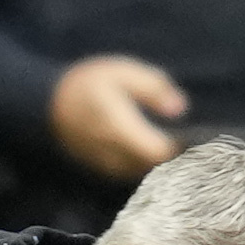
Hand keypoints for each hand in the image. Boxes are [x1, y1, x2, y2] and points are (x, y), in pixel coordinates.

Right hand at [50, 56, 184, 181]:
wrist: (50, 105)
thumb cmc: (89, 83)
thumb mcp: (122, 73)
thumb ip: (153, 88)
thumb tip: (180, 107)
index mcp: (119, 128)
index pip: (158, 152)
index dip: (179, 147)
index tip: (194, 134)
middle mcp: (113, 154)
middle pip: (155, 166)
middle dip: (172, 154)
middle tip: (189, 137)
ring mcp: (108, 166)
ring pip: (144, 171)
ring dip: (158, 160)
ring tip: (173, 141)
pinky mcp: (105, 171)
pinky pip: (132, 172)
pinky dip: (144, 162)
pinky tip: (152, 146)